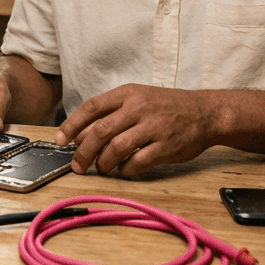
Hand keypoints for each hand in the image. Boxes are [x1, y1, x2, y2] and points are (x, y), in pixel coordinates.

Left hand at [55, 84, 219, 177]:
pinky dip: (125, 170)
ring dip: (104, 163)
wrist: (204, 112)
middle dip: (83, 152)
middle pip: (100, 131)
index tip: (60, 140)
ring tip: (103, 168)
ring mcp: (153, 127)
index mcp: (127, 94)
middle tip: (77, 165)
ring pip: (116, 148)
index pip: (91, 108)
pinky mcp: (166, 146)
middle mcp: (138, 108)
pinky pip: (137, 162)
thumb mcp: (138, 99)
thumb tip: (80, 135)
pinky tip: (124, 170)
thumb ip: (112, 113)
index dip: (72, 125)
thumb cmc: (166, 107)